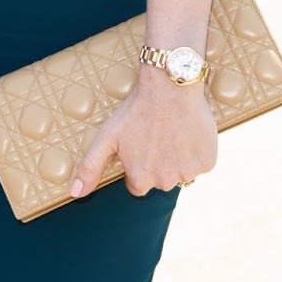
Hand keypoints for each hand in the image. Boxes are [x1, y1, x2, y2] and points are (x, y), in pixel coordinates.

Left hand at [70, 71, 216, 199]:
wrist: (170, 87)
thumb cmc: (136, 111)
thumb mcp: (107, 137)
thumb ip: (90, 168)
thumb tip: (74, 194)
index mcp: (141, 179)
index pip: (137, 185)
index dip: (137, 164)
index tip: (139, 144)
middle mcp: (165, 182)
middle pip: (160, 180)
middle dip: (157, 162)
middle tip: (155, 135)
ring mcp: (189, 172)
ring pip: (181, 172)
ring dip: (177, 158)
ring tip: (171, 132)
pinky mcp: (208, 162)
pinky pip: (200, 163)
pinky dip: (196, 151)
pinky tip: (187, 132)